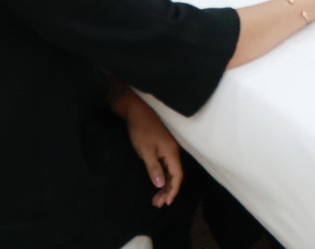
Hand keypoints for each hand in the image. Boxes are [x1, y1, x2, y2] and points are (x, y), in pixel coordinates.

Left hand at [115, 92, 183, 206]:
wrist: (137, 110)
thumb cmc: (141, 129)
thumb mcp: (145, 150)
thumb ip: (154, 168)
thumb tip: (160, 184)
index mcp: (171, 152)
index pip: (177, 176)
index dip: (173, 190)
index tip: (166, 203)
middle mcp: (174, 151)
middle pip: (175, 175)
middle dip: (168, 191)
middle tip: (157, 203)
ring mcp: (169, 148)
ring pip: (171, 170)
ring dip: (165, 184)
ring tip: (156, 197)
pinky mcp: (164, 146)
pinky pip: (167, 165)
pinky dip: (162, 175)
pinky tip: (157, 181)